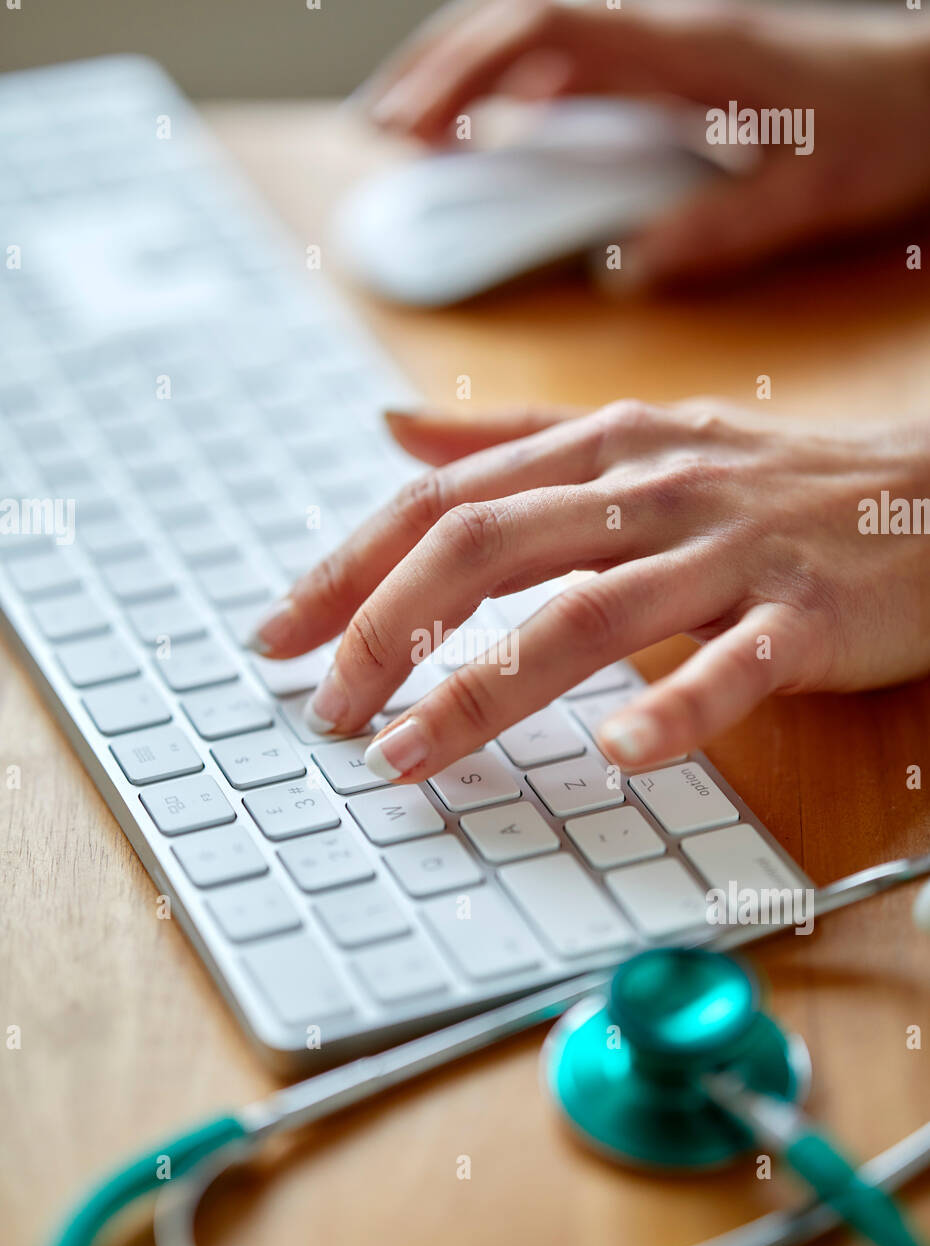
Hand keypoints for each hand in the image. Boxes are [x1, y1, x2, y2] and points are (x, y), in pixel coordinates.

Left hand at [249, 401, 929, 780]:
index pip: (443, 500)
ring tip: (408, 753)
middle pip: (488, 547)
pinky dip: (674, 711)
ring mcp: (727, 551)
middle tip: (328, 708)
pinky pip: (731, 665)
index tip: (282, 636)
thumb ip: (510, 437)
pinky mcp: (803, 614)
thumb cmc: (768, 484)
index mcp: (599, 449)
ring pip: (584, 614)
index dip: (350, 567)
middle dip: (388, 629)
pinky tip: (618, 758)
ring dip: (482, 688)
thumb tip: (389, 429)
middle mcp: (648, 488)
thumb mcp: (633, 439)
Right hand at [363, 0, 929, 284]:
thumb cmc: (888, 130)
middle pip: (522, 24)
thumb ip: (720, 232)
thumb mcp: (811, 195)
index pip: (547, 34)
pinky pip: (573, 68)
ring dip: (471, 78)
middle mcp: (665, 37)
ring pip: (541, 42)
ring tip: (411, 134)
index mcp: (687, 53)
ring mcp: (666, 48)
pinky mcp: (673, 69)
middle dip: (440, 72)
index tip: (406, 126)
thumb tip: (626, 268)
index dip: (466, 73)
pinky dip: (518, 97)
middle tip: (378, 133)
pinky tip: (496, 137)